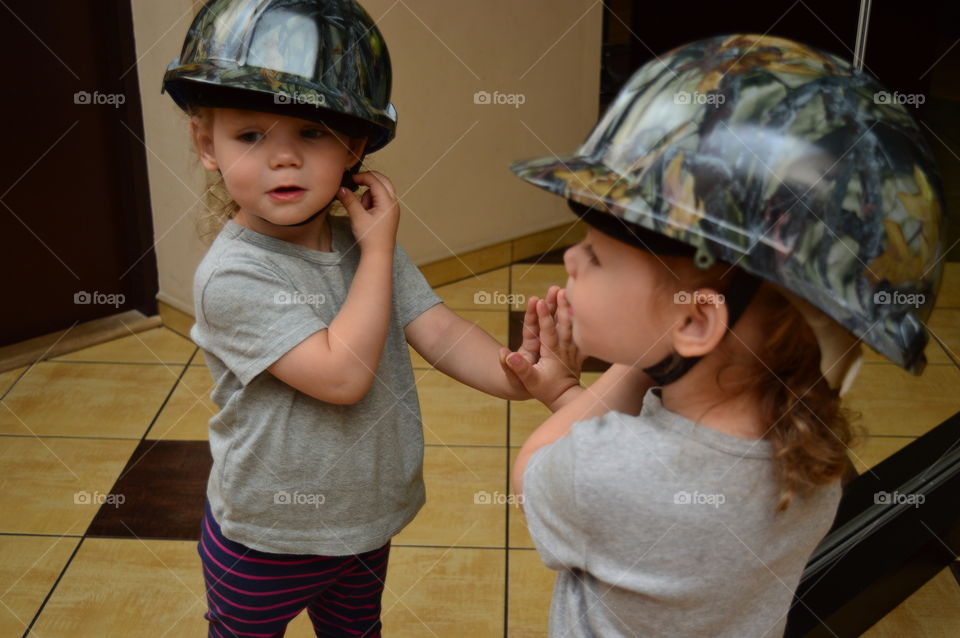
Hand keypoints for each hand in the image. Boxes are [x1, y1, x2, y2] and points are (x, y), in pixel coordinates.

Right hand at [337, 171, 399, 253]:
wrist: (378, 255)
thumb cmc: (371, 238)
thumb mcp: (357, 217)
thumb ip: (349, 200)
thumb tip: (341, 188)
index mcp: (388, 202)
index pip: (375, 180)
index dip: (362, 177)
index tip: (351, 179)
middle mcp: (393, 203)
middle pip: (383, 181)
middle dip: (369, 180)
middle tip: (356, 182)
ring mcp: (392, 208)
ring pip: (381, 190)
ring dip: (370, 193)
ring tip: (362, 209)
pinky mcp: (389, 214)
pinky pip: (380, 200)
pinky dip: (372, 201)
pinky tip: (366, 213)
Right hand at [500, 286, 585, 410]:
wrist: (564, 397)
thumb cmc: (545, 389)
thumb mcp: (529, 381)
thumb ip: (518, 367)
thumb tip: (507, 354)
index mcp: (552, 352)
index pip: (547, 330)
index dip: (543, 316)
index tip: (539, 301)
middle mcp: (564, 347)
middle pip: (562, 322)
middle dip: (559, 305)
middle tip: (557, 289)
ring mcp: (571, 347)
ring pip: (570, 324)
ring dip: (567, 307)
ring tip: (564, 291)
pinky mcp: (575, 348)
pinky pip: (578, 330)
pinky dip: (578, 318)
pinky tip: (578, 307)